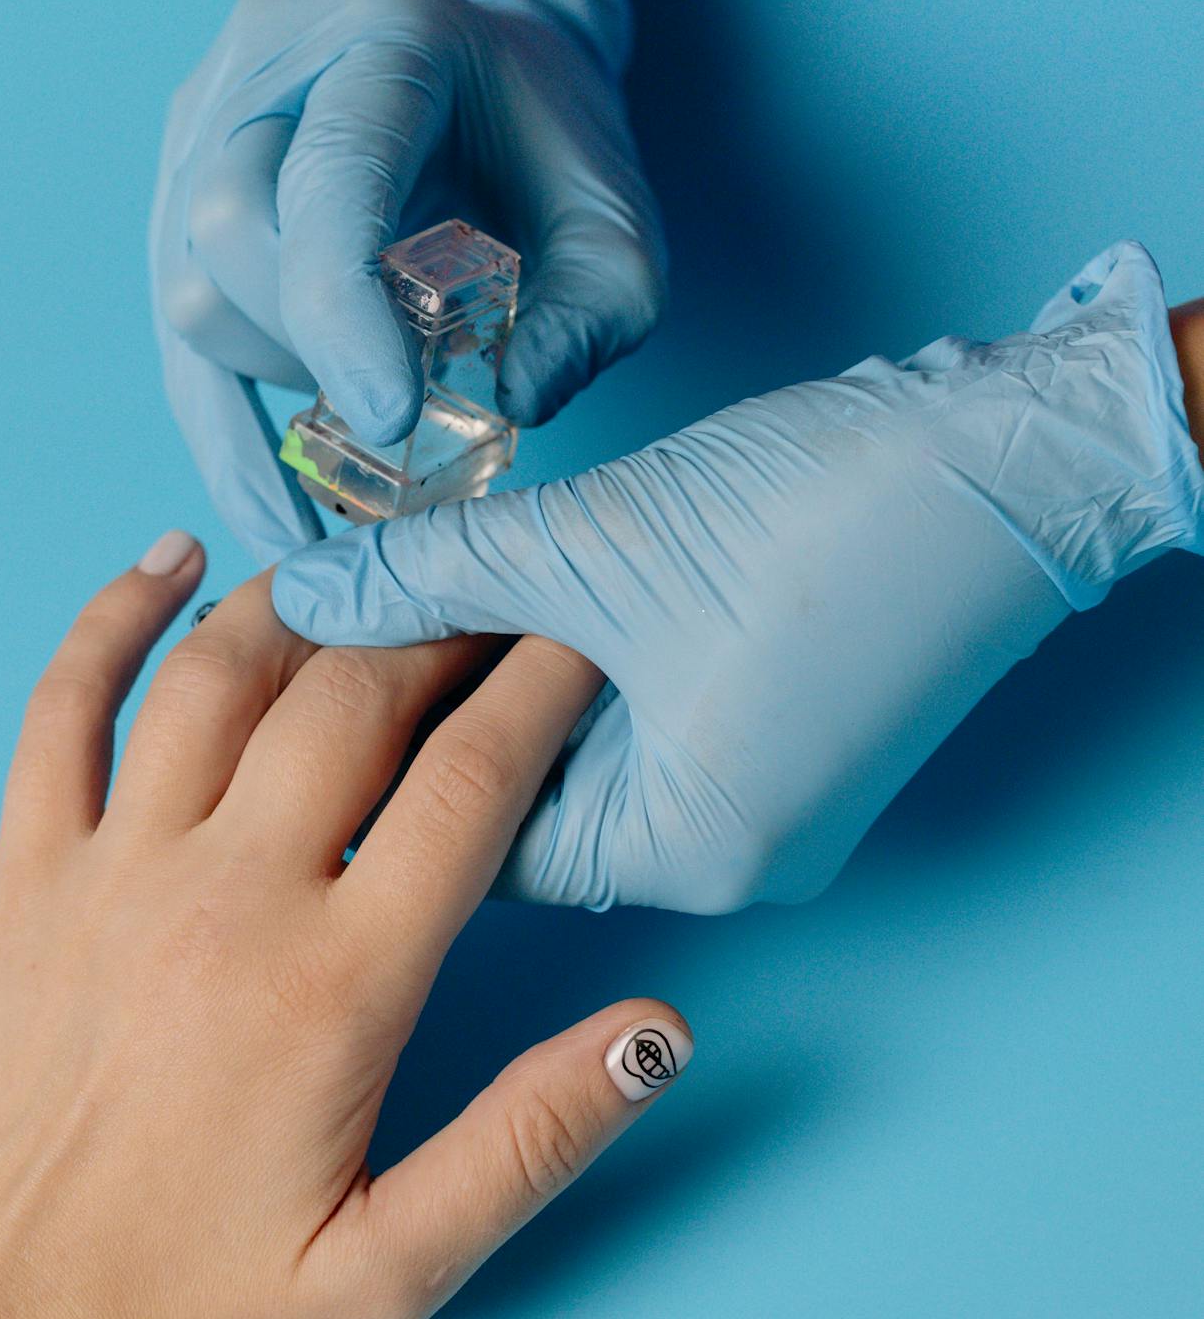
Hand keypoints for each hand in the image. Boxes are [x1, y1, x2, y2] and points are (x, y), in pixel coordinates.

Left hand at [0, 534, 690, 1318]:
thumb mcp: (391, 1271)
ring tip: (377, 570)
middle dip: (443, 622)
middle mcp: (224, 899)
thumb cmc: (186, 1308)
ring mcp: (111, 874)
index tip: (587, 638)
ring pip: (218, 676)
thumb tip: (657, 1036)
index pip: (469, 784)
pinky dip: (109, 618)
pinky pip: (61, 709)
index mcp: (334, 987)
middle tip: (499, 593)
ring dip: (306, 602)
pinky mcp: (24, 877)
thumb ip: (531, 1145)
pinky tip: (163, 563)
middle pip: (354, 698)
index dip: (543, 689)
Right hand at [150, 0, 664, 560]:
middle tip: (398, 410)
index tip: (388, 417)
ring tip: (367, 407)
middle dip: (311, 347)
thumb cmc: (547, 144)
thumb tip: (512, 402)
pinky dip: (226, 438)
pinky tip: (276, 523)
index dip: (340, 310)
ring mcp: (203, 118)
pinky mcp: (177, 191)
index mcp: (385, 27)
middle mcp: (268, 55)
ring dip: (278, 378)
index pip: (325, 176)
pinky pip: (179, 335)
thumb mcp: (615, 218)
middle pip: (230, 226)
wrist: (483, 69)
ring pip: (192, 285)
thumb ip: (596, 312)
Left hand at [272, 241, 1203, 910]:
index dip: (372, 749)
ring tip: (411, 591)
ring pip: (571, 767)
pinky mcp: (782, 751)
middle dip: (425, 714)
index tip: (297, 668)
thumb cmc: (839, 513)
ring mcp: (759, 813)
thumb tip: (309, 595)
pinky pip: (639, 735)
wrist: (1021, 459)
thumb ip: (437, 573)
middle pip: (519, 809)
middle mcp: (718, 859)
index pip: (463, 838)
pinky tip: (512, 596)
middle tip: (330, 616)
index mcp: (678, 846)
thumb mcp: (604, 543)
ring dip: (497, 682)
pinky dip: (570, 674)